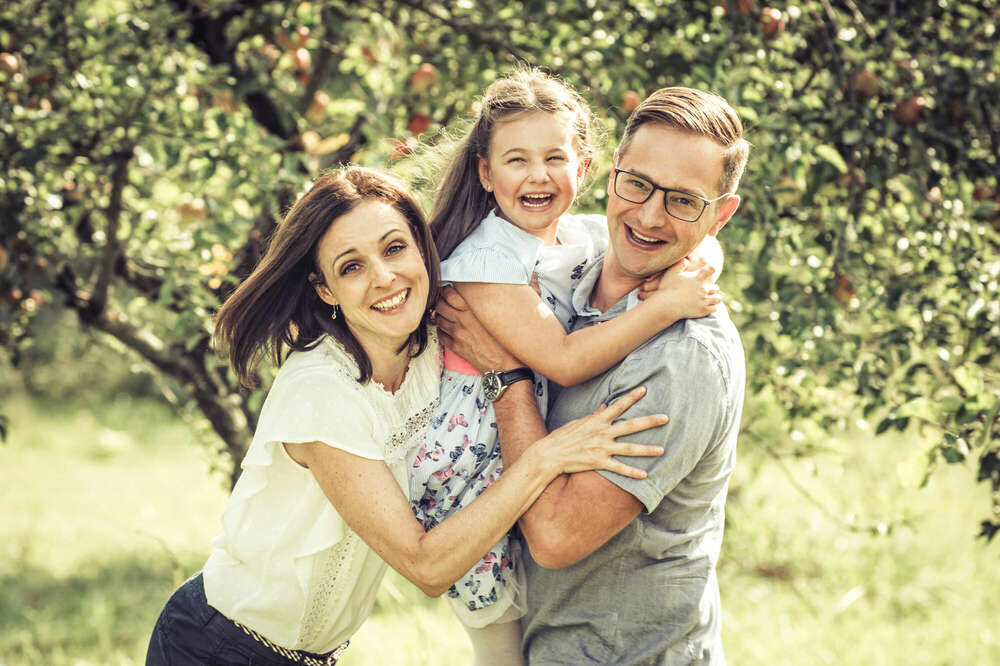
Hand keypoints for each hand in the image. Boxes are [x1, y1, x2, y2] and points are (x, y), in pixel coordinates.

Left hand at [435, 285, 521, 370]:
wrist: (504, 363)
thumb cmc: (504, 341)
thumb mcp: (494, 316)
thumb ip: (482, 305)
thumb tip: (476, 297)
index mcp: (473, 310)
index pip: (449, 294)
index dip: (446, 291)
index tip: (447, 291)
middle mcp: (463, 320)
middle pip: (440, 306)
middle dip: (440, 303)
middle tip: (444, 303)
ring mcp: (457, 334)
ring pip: (439, 320)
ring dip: (440, 316)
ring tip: (446, 316)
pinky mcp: (456, 346)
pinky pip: (441, 335)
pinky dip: (441, 331)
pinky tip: (446, 330)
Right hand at [536, 386, 666, 479]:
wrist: (550, 454)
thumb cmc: (562, 437)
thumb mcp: (578, 422)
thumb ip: (594, 415)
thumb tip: (604, 405)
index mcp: (597, 420)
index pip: (618, 405)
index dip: (631, 397)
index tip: (645, 389)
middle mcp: (602, 433)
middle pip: (631, 426)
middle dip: (649, 421)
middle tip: (666, 418)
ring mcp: (601, 448)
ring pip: (629, 449)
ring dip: (647, 450)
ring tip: (662, 450)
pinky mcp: (598, 462)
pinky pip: (619, 469)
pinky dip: (632, 472)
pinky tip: (644, 475)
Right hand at [640, 258, 720, 317]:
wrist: (666, 306)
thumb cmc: (667, 288)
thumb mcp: (671, 273)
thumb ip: (680, 264)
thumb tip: (686, 259)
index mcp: (697, 278)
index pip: (711, 269)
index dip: (711, 269)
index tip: (710, 270)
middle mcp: (703, 289)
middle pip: (716, 288)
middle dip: (714, 288)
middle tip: (709, 289)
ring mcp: (704, 300)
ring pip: (717, 299)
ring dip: (715, 298)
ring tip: (711, 299)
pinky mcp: (703, 310)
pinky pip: (714, 309)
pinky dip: (712, 307)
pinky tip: (708, 306)